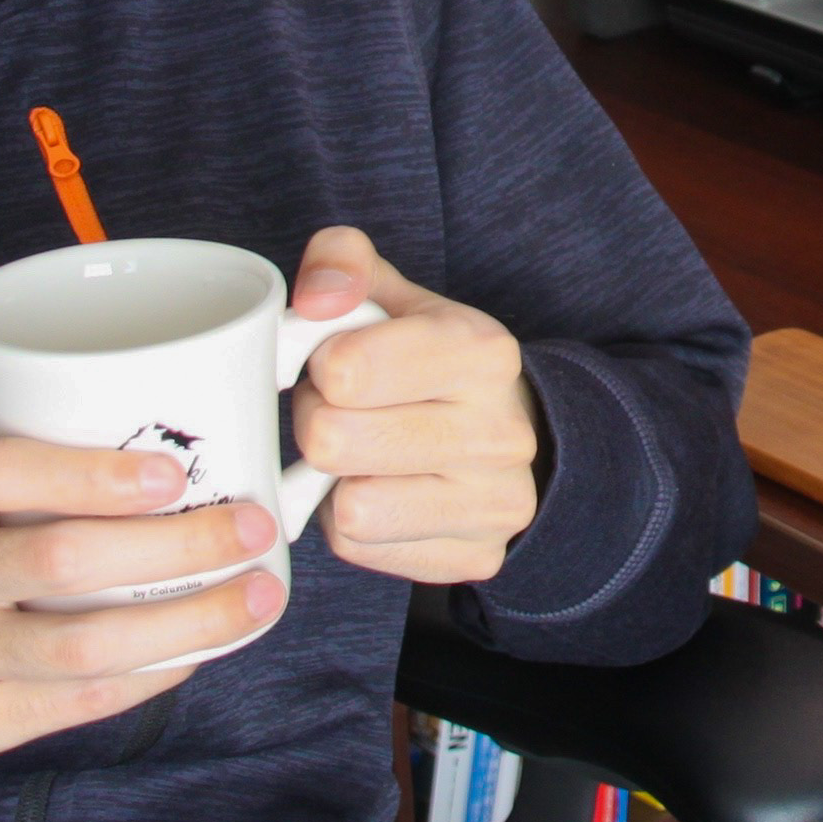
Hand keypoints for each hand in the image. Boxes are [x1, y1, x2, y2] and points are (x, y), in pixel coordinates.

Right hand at [0, 436, 281, 821]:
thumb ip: (21, 476)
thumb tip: (184, 453)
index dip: (88, 472)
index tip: (172, 470)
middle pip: (58, 561)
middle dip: (175, 545)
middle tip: (252, 525)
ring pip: (81, 645)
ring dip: (186, 622)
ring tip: (256, 597)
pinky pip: (77, 701)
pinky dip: (151, 673)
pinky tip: (199, 650)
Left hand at [288, 227, 542, 585]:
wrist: (506, 430)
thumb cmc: (428, 359)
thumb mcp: (393, 294)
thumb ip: (342, 263)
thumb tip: (316, 299)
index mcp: (484, 350)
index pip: (345, 370)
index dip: (320, 365)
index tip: (338, 362)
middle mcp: (502, 432)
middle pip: (333, 442)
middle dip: (317, 423)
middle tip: (341, 411)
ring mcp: (497, 504)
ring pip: (350, 508)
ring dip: (333, 481)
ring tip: (358, 453)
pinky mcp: (476, 558)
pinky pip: (362, 549)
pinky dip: (352, 524)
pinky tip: (379, 491)